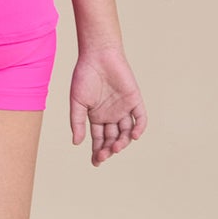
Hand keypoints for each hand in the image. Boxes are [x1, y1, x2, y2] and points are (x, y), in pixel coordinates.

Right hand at [69, 47, 147, 165]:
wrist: (97, 55)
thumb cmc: (84, 76)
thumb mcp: (77, 102)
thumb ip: (78, 122)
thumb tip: (77, 143)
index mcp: (97, 117)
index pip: (99, 140)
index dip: (98, 152)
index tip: (96, 162)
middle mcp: (111, 115)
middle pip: (113, 139)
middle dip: (108, 149)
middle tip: (103, 155)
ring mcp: (124, 108)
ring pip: (126, 132)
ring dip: (122, 142)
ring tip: (115, 147)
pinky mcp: (135, 100)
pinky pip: (140, 118)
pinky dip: (139, 128)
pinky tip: (133, 136)